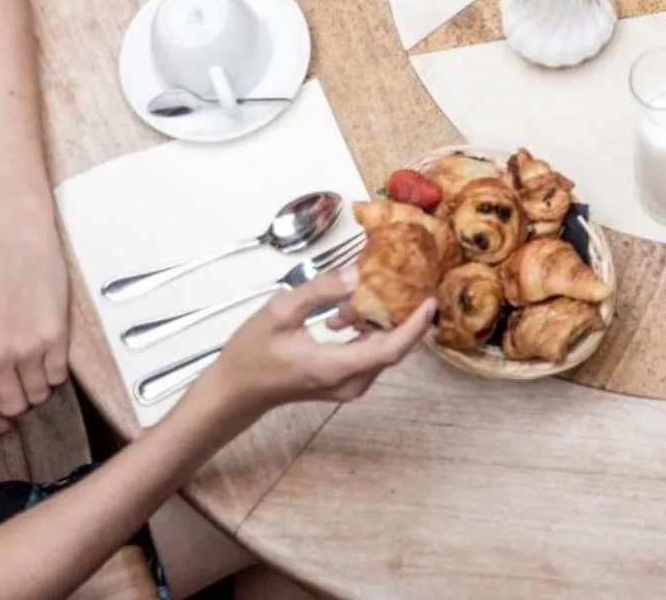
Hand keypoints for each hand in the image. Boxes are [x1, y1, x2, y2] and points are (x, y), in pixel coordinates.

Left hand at [0, 211, 69, 431]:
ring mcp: (25, 350)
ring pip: (40, 393)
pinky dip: (58, 369)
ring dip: (42, 385)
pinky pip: (60, 374)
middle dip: (23, 402)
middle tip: (28, 386)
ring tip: (41, 362)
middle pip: (14, 407)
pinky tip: (53, 349)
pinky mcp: (55, 337)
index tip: (7, 423)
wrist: (12, 235)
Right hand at [201, 266, 432, 423]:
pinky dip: (365, 331)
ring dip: (377, 321)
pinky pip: (368, 354)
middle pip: (392, 348)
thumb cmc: (252, 354)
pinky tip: (341, 315)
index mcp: (335, 367)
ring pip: (380, 350)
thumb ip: (319, 291)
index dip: (415, 325)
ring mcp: (348, 386)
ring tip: (359, 295)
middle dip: (400, 314)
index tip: (430, 298)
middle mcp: (349, 382)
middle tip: (402, 279)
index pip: (391, 348)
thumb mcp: (279, 312)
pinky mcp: (344, 383)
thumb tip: (356, 274)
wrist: (235, 392)